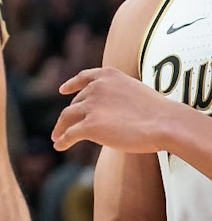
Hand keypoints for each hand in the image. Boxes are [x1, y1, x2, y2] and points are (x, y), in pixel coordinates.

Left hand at [53, 66, 178, 153]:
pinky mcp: (90, 126)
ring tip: (56, 137)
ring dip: (60, 128)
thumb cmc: (159, 112)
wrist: (163, 122)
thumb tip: (114, 110)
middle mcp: (95, 88)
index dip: (72, 84)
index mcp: (107, 75)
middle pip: (76, 102)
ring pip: (68, 117)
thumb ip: (120, 96)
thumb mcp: (136, 92)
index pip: (84, 78)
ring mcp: (91, 106)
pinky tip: (59, 145)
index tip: (63, 90)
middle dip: (71, 114)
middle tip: (64, 125)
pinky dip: (63, 140)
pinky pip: (71, 133)